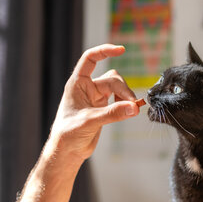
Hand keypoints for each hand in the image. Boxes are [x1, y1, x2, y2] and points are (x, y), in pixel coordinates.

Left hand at [49, 44, 138, 162]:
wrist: (68, 151)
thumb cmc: (68, 134)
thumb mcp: (90, 121)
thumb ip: (113, 113)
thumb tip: (134, 108)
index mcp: (77, 83)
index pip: (91, 59)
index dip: (105, 51)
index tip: (121, 50)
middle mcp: (87, 88)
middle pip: (112, 79)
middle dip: (124, 90)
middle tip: (132, 105)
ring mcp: (96, 98)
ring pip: (118, 89)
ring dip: (127, 98)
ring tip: (132, 110)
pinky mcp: (104, 109)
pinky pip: (120, 101)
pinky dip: (127, 105)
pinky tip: (130, 112)